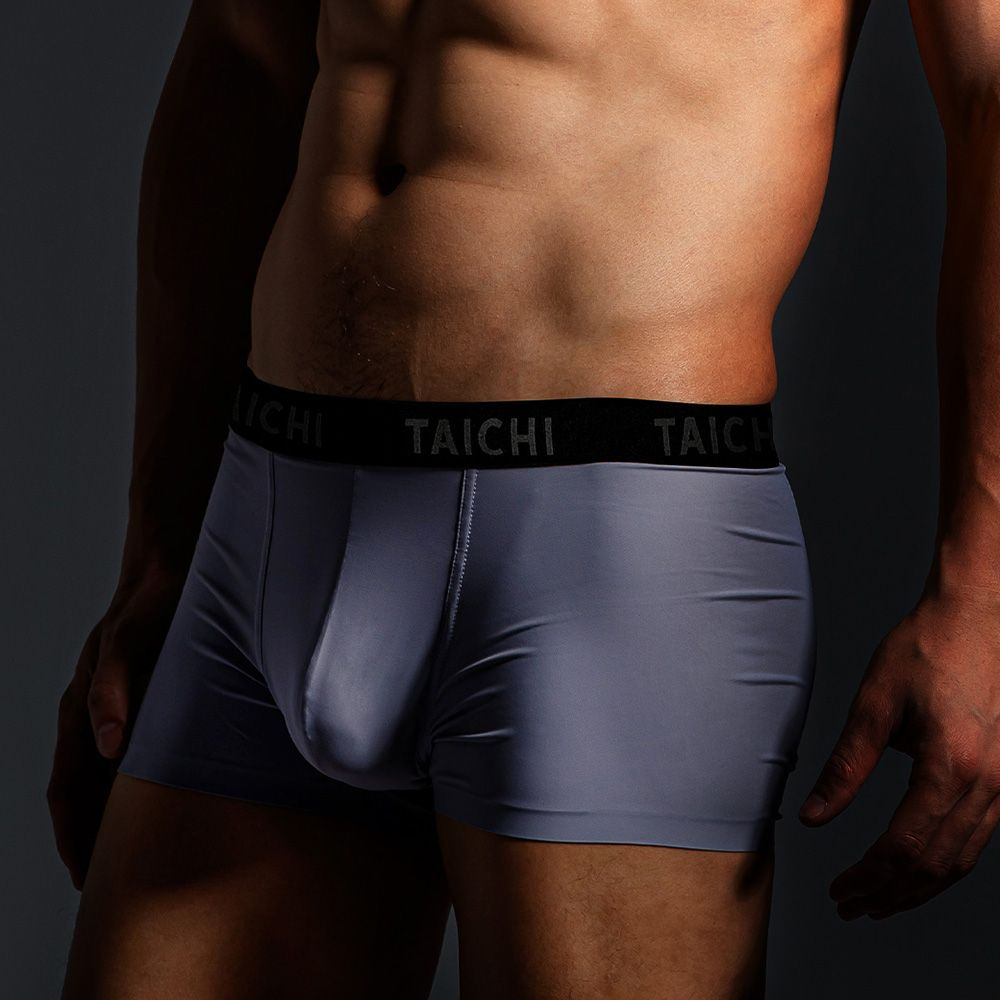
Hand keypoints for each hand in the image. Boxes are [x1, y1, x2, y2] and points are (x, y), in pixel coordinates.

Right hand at [47, 571, 184, 888]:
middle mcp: (96, 717)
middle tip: (111, 886)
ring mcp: (119, 710)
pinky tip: (166, 800)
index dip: (75, 836)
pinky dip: (141, 788)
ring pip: (109, 780)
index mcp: (83, 712)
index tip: (86, 879)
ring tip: (135, 856)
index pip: (69, 791)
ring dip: (116, 818)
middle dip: (92, 840)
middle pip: (85, 795)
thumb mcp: (127, 643)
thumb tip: (108, 745)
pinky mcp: (147, 701)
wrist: (170, 567)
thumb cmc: (149, 604)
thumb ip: (112, 689)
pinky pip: (136, 757)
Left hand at [798, 583, 999, 919]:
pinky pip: (978, 838)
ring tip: (879, 901)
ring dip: (919, 887)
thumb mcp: (874, 703)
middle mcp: (989, 783)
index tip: (840, 890)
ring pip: (963, 859)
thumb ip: (845, 766)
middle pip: (937, 864)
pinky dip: (945, 863)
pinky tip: (917, 868)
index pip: (906, 845)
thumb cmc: (926, 648)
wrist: (979, 614)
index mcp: (953, 765)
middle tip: (850, 906)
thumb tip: (814, 816)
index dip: (869, 876)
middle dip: (890, 893)